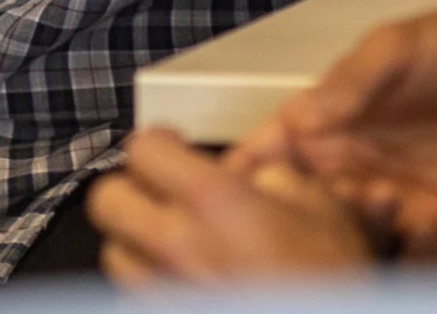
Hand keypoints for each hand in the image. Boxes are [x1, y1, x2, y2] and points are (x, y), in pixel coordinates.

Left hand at [89, 127, 376, 283]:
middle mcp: (176, 248)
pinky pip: (135, 294)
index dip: (158, 142)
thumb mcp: (325, 211)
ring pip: (114, 254)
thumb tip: (260, 171)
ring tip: (172, 241)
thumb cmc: (329, 284)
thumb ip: (281, 177)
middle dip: (131, 189)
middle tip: (159, 189)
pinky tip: (186, 279)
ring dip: (136, 241)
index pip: (144, 150)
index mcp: (214, 204)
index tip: (170, 146)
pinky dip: (153, 283)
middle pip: (107, 200)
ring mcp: (164, 292)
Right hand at [231, 3, 436, 258]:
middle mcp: (355, 166)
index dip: (242, 180)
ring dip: (356, 242)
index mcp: (331, 123)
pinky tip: (418, 237)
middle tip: (311, 224)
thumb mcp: (396, 47)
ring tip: (380, 209)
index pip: (270, 156)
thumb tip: (300, 115)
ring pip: (352, 242)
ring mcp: (395, 196)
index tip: (224, 201)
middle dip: (297, 229)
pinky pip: (413, 256)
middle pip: (303, 213)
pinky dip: (409, 261)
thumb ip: (348, 81)